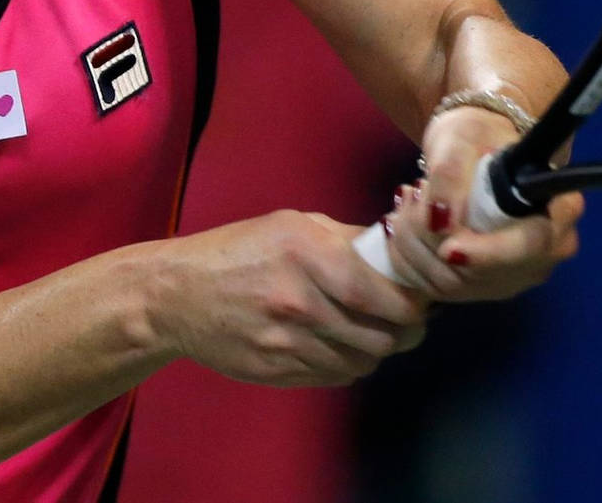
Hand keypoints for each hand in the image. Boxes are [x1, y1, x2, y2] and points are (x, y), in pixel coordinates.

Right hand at [156, 211, 429, 386]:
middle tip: (408, 322)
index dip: (412, 305)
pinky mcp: (276, 371)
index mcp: (307, 255)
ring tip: (373, 332)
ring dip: (376, 350)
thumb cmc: (239, 251)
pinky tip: (340, 345)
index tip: (423, 301)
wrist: (177, 295)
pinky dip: (347, 364)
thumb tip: (398, 248)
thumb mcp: (292, 225)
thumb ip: (346, 238)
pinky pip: (333, 376)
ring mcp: (287, 342)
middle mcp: (300, 302)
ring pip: (361, 362)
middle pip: (379, 336)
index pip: (381, 294)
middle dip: (404, 332)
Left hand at [382, 105, 581, 300]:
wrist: (473, 150)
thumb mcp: (463, 136)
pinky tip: (399, 223)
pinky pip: (434, 288)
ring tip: (404, 200)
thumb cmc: (478, 137)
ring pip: (452, 284)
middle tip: (410, 195)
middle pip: (483, 273)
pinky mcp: (480, 287)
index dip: (490, 253)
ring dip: (412, 244)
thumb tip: (439, 221)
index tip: (449, 248)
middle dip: (432, 240)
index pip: (531, 245)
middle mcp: (543, 255)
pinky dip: (406, 258)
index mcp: (559, 211)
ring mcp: (512, 276)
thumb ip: (451, 173)